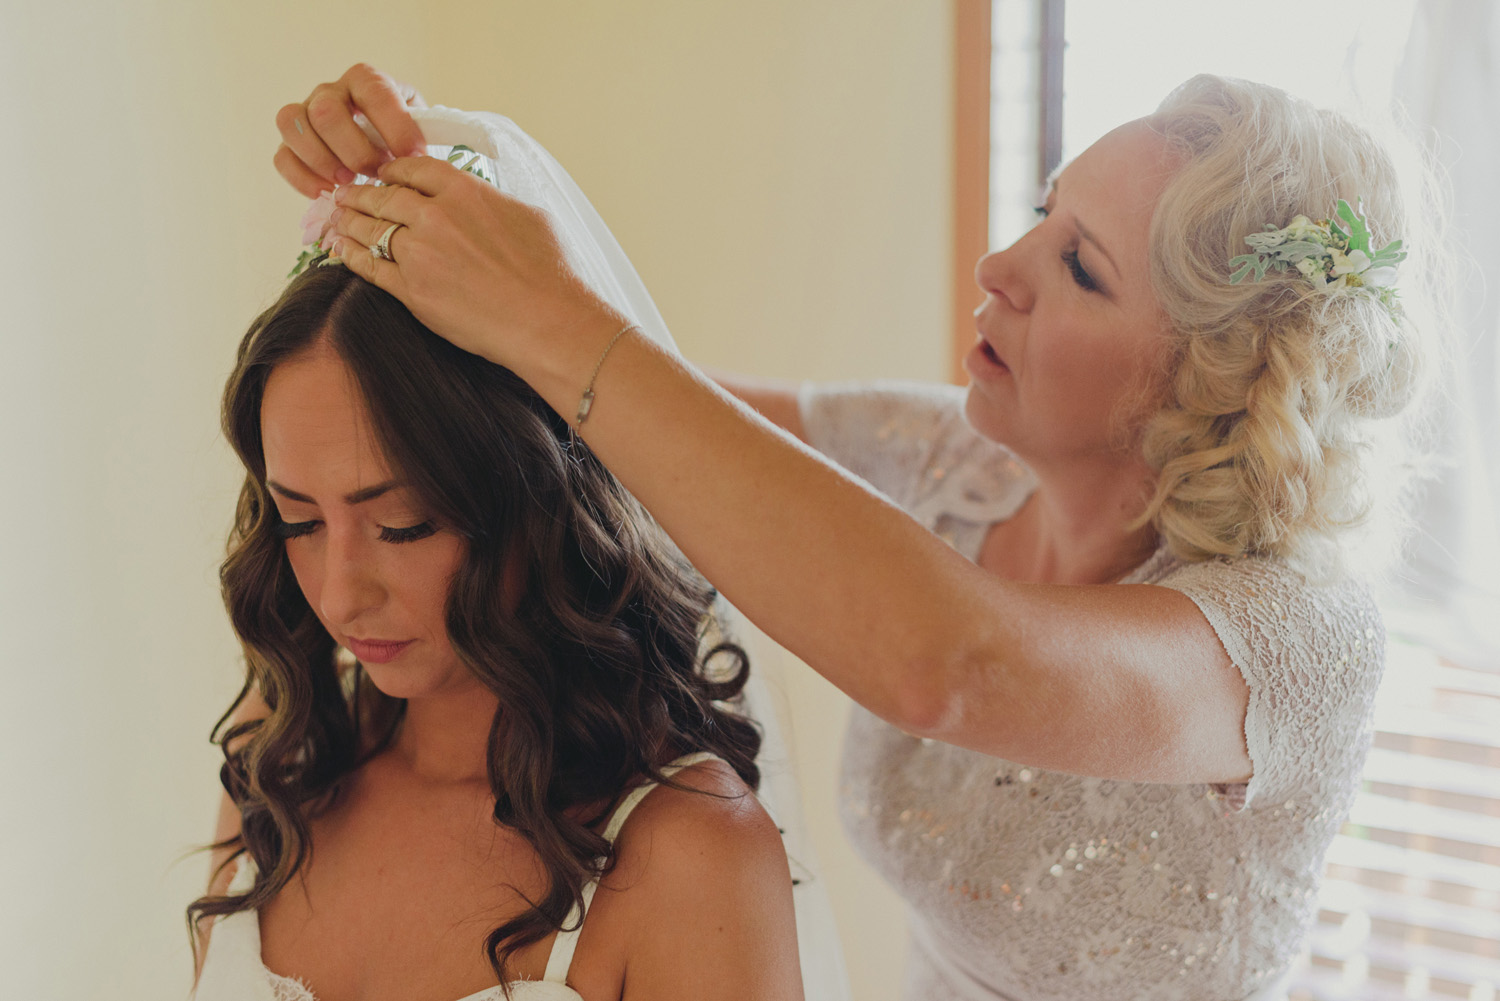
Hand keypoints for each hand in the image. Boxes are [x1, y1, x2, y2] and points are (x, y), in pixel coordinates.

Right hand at [274, 64, 427, 197]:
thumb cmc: (403, 137)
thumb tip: (416, 160)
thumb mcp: (419, 127)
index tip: (414, 156)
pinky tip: (326, 192)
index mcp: (366, 80)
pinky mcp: (290, 143)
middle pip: (326, 112)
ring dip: (322, 160)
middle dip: (355, 150)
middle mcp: (330, 91)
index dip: (395, 126)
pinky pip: (282, 156)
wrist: (385, 145)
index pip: (375, 92)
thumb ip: (420, 135)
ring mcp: (305, 114)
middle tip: (377, 174)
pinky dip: (302, 178)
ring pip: (293, 125)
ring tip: (348, 182)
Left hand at [327, 156, 620, 373]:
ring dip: (349, 222)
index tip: (384, 175)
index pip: (412, 168)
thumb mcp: (529, 216)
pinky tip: (340, 250)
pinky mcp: (412, 291)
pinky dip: (350, 256)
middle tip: (347, 195)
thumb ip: (494, 201)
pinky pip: (369, 268)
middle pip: (383, 197)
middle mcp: (435, 216)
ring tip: (337, 220)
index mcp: (464, 191)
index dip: (392, 171)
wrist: (547, 320)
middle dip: (362, 195)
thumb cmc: (551, 273)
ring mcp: (419, 254)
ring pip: (370, 230)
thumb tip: (485, 200)